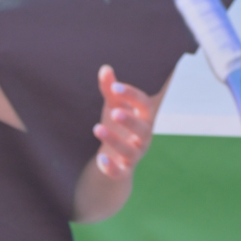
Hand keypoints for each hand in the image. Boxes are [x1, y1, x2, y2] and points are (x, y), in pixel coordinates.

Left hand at [91, 65, 159, 179]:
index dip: (131, 95)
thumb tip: (105, 68)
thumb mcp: (113, 107)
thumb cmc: (117, 127)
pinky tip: (100, 160)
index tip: (114, 87)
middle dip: (130, 120)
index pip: (143, 104)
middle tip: (114, 112)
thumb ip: (110, 90)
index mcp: (144, 118)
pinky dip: (111, 168)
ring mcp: (135, 156)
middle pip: (143, 129)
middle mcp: (143, 137)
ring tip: (97, 128)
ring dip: (115, 140)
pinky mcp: (123, 172)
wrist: (114, 160)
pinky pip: (120, 172)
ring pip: (130, 151)